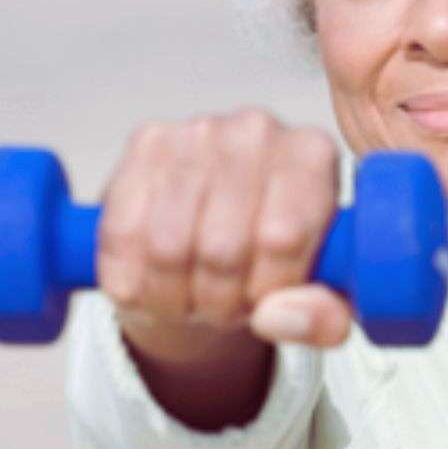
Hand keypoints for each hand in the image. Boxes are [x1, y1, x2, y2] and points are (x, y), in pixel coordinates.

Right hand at [98, 107, 352, 357]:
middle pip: (222, 249)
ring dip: (173, 297)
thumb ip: (322, 317)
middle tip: (222, 309)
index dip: (265, 292)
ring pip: (168, 248)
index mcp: (313, 157)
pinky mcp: (146, 142)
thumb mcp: (321, 298)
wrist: (220, 229)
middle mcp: (259, 131)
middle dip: (218, 302)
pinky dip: (131, 280)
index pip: (281, 240)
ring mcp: (199, 131)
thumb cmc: (277, 260)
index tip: (263, 303)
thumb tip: (276, 317)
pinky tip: (151, 283)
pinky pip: (123, 234)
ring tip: (191, 298)